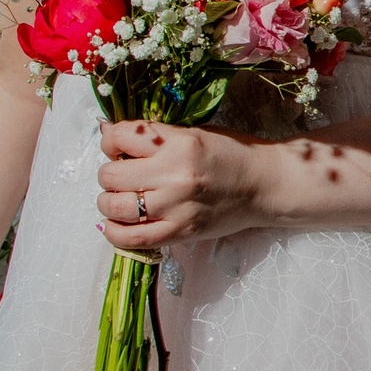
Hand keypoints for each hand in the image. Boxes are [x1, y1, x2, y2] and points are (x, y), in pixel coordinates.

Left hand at [95, 119, 265, 250]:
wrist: (264, 185)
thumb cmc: (231, 154)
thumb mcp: (194, 133)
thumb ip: (154, 136)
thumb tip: (106, 131)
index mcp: (180, 143)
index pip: (120, 137)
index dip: (110, 141)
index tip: (117, 148)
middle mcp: (175, 174)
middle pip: (111, 175)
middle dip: (109, 173)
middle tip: (122, 175)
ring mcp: (176, 206)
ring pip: (114, 206)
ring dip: (108, 201)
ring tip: (120, 198)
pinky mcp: (180, 231)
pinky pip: (131, 238)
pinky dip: (114, 232)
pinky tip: (117, 223)